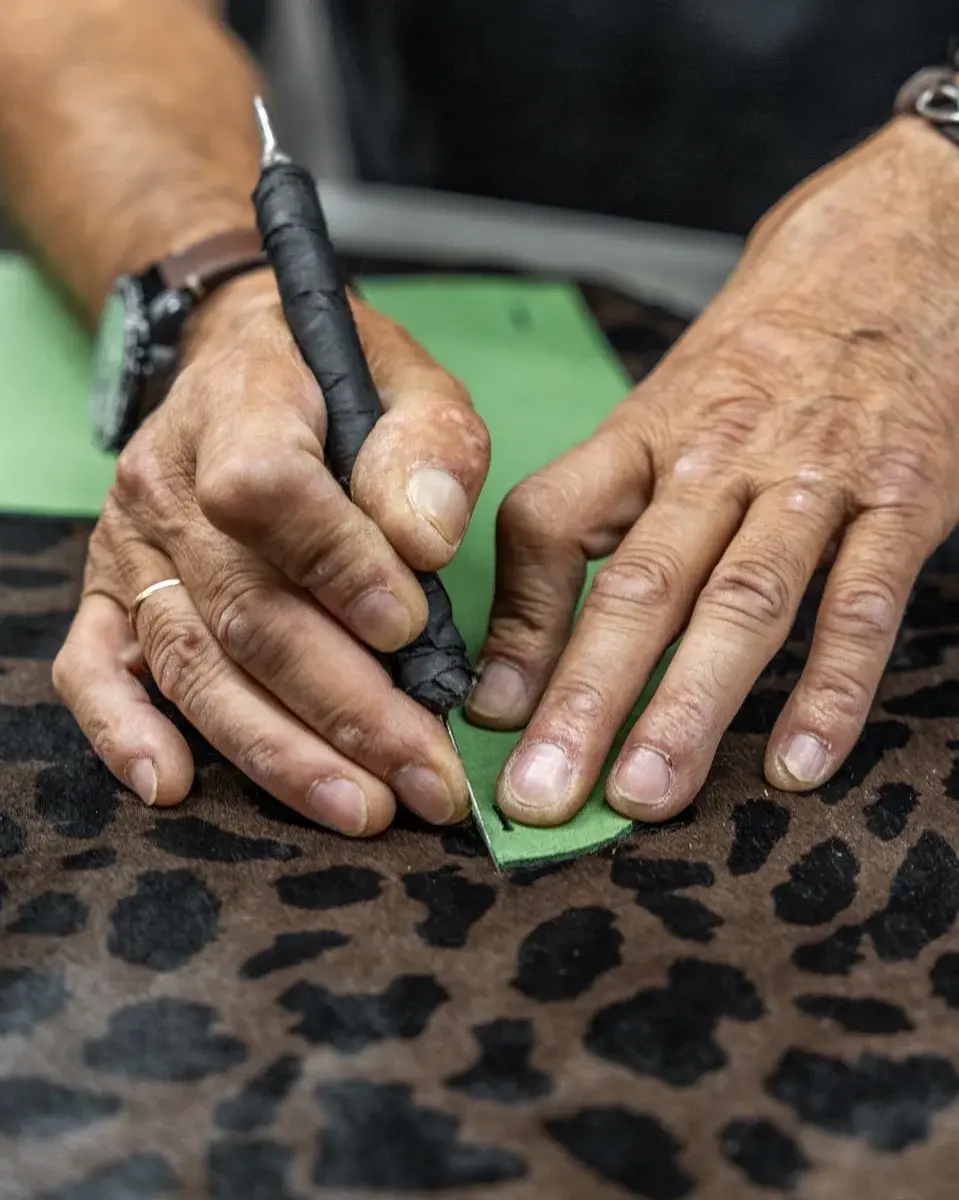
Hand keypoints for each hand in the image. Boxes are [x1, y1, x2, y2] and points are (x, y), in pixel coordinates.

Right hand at [54, 271, 489, 833]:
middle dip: (346, 709)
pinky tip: (173, 788)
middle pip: (245, 611)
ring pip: (192, 663)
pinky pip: (94, 670)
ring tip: (360, 808)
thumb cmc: (345, 382)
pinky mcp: (107, 595)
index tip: (411, 629)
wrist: (249, 359)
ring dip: (276, 750)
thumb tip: (425, 544)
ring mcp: (129, 547)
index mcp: (244, 407)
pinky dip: (125, 733)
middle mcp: (167, 485)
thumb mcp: (412, 383)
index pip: (266, 491)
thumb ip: (429, 448)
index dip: (337, 565)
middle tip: (426, 780)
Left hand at [469, 117, 958, 824]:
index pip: (550, 522)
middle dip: (583, 699)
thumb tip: (520, 649)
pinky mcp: (906, 497)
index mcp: (644, 432)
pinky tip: (799, 764)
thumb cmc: (761, 354)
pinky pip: (864, 602)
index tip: (483, 714)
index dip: (514, 624)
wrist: (894, 246)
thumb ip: (601, 512)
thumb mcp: (664, 411)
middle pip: (638, 584)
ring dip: (690, 704)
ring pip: (741, 601)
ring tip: (645, 795)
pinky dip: (833, 688)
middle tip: (539, 795)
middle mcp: (717, 456)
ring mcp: (815, 478)